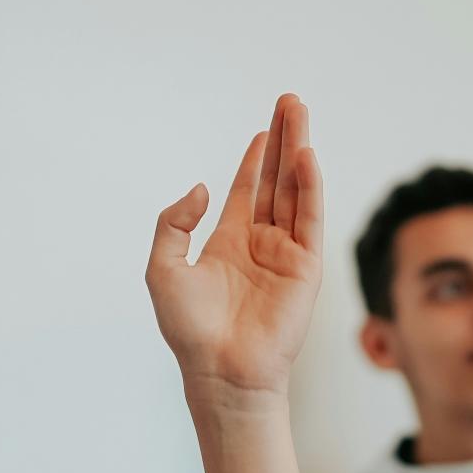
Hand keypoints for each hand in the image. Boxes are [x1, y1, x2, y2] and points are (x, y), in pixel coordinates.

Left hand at [146, 94, 323, 408]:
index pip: (247, 192)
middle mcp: (261, 244)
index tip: (264, 129)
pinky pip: (309, 218)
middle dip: (282, 140)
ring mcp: (286, 253)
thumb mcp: (162, 268)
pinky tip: (305, 156)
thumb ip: (174, 223)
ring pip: (294, 190)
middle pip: (275, 181)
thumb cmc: (190, 330)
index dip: (255, 160)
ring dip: (298, 150)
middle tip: (290, 102)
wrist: (220, 370)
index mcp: (230, 243)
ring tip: (300, 113)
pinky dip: (309, 185)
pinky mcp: (306, 267)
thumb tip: (201, 188)